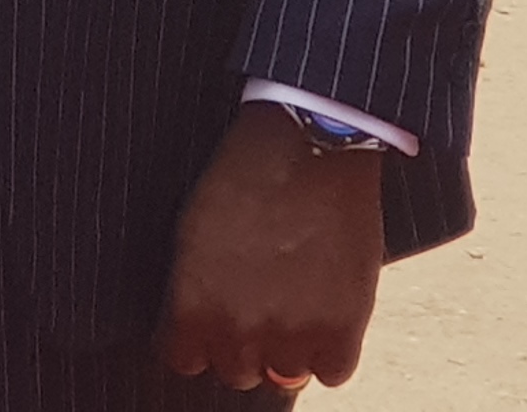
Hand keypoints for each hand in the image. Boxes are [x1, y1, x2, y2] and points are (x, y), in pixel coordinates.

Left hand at [155, 106, 385, 391]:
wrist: (304, 151)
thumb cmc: (240, 180)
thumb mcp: (192, 234)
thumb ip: (193, 291)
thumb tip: (198, 330)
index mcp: (193, 304)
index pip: (183, 360)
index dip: (194, 342)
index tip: (204, 328)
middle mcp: (239, 328)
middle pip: (234, 372)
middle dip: (239, 346)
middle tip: (253, 311)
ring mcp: (293, 333)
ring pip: (282, 376)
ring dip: (285, 350)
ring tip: (290, 309)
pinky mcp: (343, 328)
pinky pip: (333, 373)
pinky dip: (329, 353)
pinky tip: (322, 318)